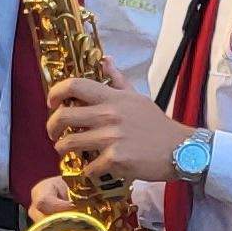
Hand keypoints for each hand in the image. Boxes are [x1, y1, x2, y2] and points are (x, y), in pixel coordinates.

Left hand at [46, 71, 186, 189]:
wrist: (180, 149)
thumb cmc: (157, 124)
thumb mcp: (138, 97)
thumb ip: (118, 80)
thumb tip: (105, 60)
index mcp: (112, 98)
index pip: (74, 85)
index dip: (55, 93)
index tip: (52, 103)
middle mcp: (108, 115)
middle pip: (63, 117)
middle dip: (51, 128)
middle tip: (54, 134)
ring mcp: (111, 137)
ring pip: (69, 144)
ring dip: (64, 150)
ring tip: (69, 152)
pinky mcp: (115, 159)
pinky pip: (89, 167)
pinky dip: (88, 170)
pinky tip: (94, 169)